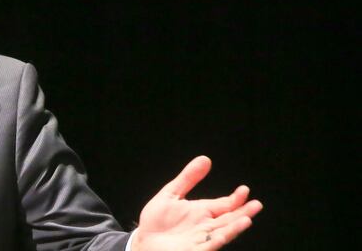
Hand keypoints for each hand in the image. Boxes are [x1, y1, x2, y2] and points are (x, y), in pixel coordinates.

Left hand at [131, 156, 262, 250]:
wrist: (144, 240)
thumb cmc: (157, 221)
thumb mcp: (171, 194)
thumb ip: (188, 178)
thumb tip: (205, 159)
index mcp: (202, 212)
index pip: (224, 205)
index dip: (235, 199)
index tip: (244, 190)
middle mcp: (205, 227)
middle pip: (228, 219)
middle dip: (242, 213)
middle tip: (256, 204)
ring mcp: (200, 240)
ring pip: (221, 234)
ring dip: (234, 228)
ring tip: (246, 219)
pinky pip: (206, 247)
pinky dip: (215, 242)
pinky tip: (221, 236)